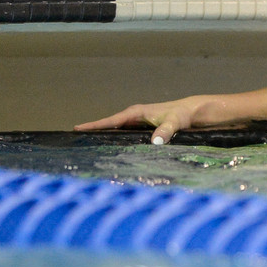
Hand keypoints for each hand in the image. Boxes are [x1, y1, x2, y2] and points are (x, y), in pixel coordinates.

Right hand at [74, 98, 197, 144]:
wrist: (192, 113)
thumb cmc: (182, 115)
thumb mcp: (175, 122)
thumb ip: (166, 131)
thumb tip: (155, 142)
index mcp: (136, 112)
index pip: (110, 120)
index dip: (93, 125)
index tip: (76, 129)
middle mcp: (133, 117)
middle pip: (108, 126)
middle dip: (92, 133)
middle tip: (74, 143)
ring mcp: (136, 124)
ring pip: (115, 132)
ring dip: (102, 139)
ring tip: (85, 150)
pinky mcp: (141, 131)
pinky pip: (123, 137)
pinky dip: (114, 142)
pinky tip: (109, 153)